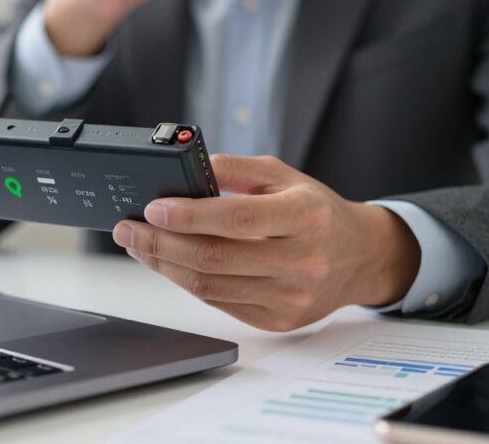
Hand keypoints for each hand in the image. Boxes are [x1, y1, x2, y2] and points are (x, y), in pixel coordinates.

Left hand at [112, 155, 421, 331]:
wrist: (359, 257)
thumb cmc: (316, 210)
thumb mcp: (282, 175)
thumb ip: (234, 169)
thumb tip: (184, 170)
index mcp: (306, 216)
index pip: (238, 219)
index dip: (189, 216)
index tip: (153, 209)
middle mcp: (302, 260)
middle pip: (215, 257)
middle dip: (160, 243)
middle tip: (129, 228)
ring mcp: (291, 297)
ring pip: (210, 286)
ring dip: (164, 265)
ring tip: (139, 245)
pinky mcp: (278, 320)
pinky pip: (218, 302)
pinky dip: (186, 282)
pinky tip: (168, 263)